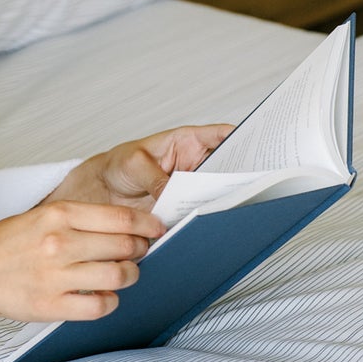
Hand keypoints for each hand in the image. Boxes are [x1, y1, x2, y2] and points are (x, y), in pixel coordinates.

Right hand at [0, 200, 165, 323]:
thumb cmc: (7, 244)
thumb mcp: (41, 215)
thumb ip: (80, 219)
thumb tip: (126, 226)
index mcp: (57, 215)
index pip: (120, 218)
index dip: (146, 224)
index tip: (156, 229)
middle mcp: (58, 243)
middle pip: (125, 246)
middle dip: (139, 250)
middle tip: (137, 252)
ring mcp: (55, 276)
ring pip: (119, 275)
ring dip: (129, 275)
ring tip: (122, 274)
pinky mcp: (51, 305)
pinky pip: (100, 305)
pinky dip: (110, 301)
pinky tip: (104, 295)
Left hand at [48, 123, 234, 212]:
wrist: (103, 191)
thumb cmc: (119, 165)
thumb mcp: (134, 164)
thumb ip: (155, 178)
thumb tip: (172, 196)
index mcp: (187, 141)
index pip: (222, 135)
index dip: (243, 139)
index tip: (259, 148)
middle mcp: (195, 164)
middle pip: (228, 168)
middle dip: (240, 176)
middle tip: (250, 186)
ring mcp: (192, 188)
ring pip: (217, 193)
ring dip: (224, 202)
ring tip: (232, 209)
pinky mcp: (185, 209)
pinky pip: (201, 213)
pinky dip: (206, 220)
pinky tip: (209, 226)